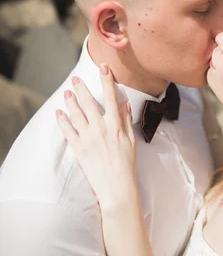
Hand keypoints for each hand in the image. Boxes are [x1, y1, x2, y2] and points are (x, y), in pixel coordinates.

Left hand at [56, 64, 136, 214]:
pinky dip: (62, 119)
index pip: (111, 97)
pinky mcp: (78, 148)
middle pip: (89, 102)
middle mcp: (101, 128)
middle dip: (81, 88)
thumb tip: (124, 104)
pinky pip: (67, 130)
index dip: (107, 80)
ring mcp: (88, 138)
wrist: (116, 187)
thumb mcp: (131, 141)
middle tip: (75, 78)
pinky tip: (59, 112)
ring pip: (76, 113)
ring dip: (70, 101)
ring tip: (66, 92)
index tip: (103, 67)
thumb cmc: (126, 165)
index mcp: (116, 125)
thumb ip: (126, 121)